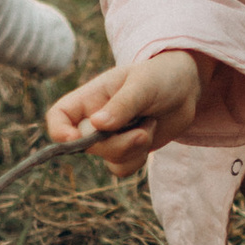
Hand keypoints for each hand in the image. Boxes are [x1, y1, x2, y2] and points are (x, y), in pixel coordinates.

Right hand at [48, 51, 201, 175]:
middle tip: (143, 131)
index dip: (59, 131)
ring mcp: (110, 137)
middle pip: (86, 146)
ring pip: (107, 159)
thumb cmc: (160, 76)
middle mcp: (94, 119)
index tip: (75, 139)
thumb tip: (98, 125)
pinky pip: (122, 168)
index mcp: (89, 97)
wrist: (186, 88)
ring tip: (150, 124)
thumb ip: (122, 105)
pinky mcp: (127, 150)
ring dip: (133, 149)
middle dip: (117, 143)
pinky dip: (139, 158)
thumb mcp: (143, 84)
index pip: (58, 117)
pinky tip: (150, 135)